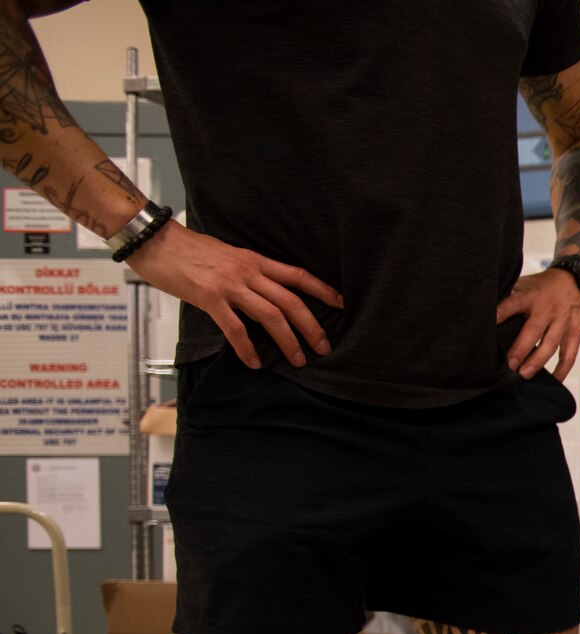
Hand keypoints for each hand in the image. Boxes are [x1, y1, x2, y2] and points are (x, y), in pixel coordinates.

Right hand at [126, 221, 340, 369]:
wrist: (154, 239)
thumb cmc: (187, 249)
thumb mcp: (227, 255)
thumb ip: (248, 272)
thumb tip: (263, 292)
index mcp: (254, 260)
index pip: (297, 275)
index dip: (322, 290)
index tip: (341, 304)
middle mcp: (247, 271)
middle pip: (291, 300)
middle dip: (312, 326)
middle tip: (324, 347)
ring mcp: (229, 284)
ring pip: (271, 315)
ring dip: (288, 341)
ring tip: (298, 360)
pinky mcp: (209, 297)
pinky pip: (235, 328)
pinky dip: (247, 348)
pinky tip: (254, 362)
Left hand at [497, 266, 579, 381]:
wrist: (579, 280)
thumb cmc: (547, 286)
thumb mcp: (527, 285)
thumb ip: (511, 297)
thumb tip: (487, 311)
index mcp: (531, 296)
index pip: (513, 304)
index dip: (501, 313)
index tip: (490, 324)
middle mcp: (547, 309)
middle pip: (532, 332)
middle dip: (520, 350)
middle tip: (509, 364)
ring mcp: (563, 322)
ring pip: (549, 346)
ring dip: (537, 362)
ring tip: (524, 374)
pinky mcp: (576, 332)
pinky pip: (569, 355)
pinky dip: (562, 369)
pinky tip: (554, 378)